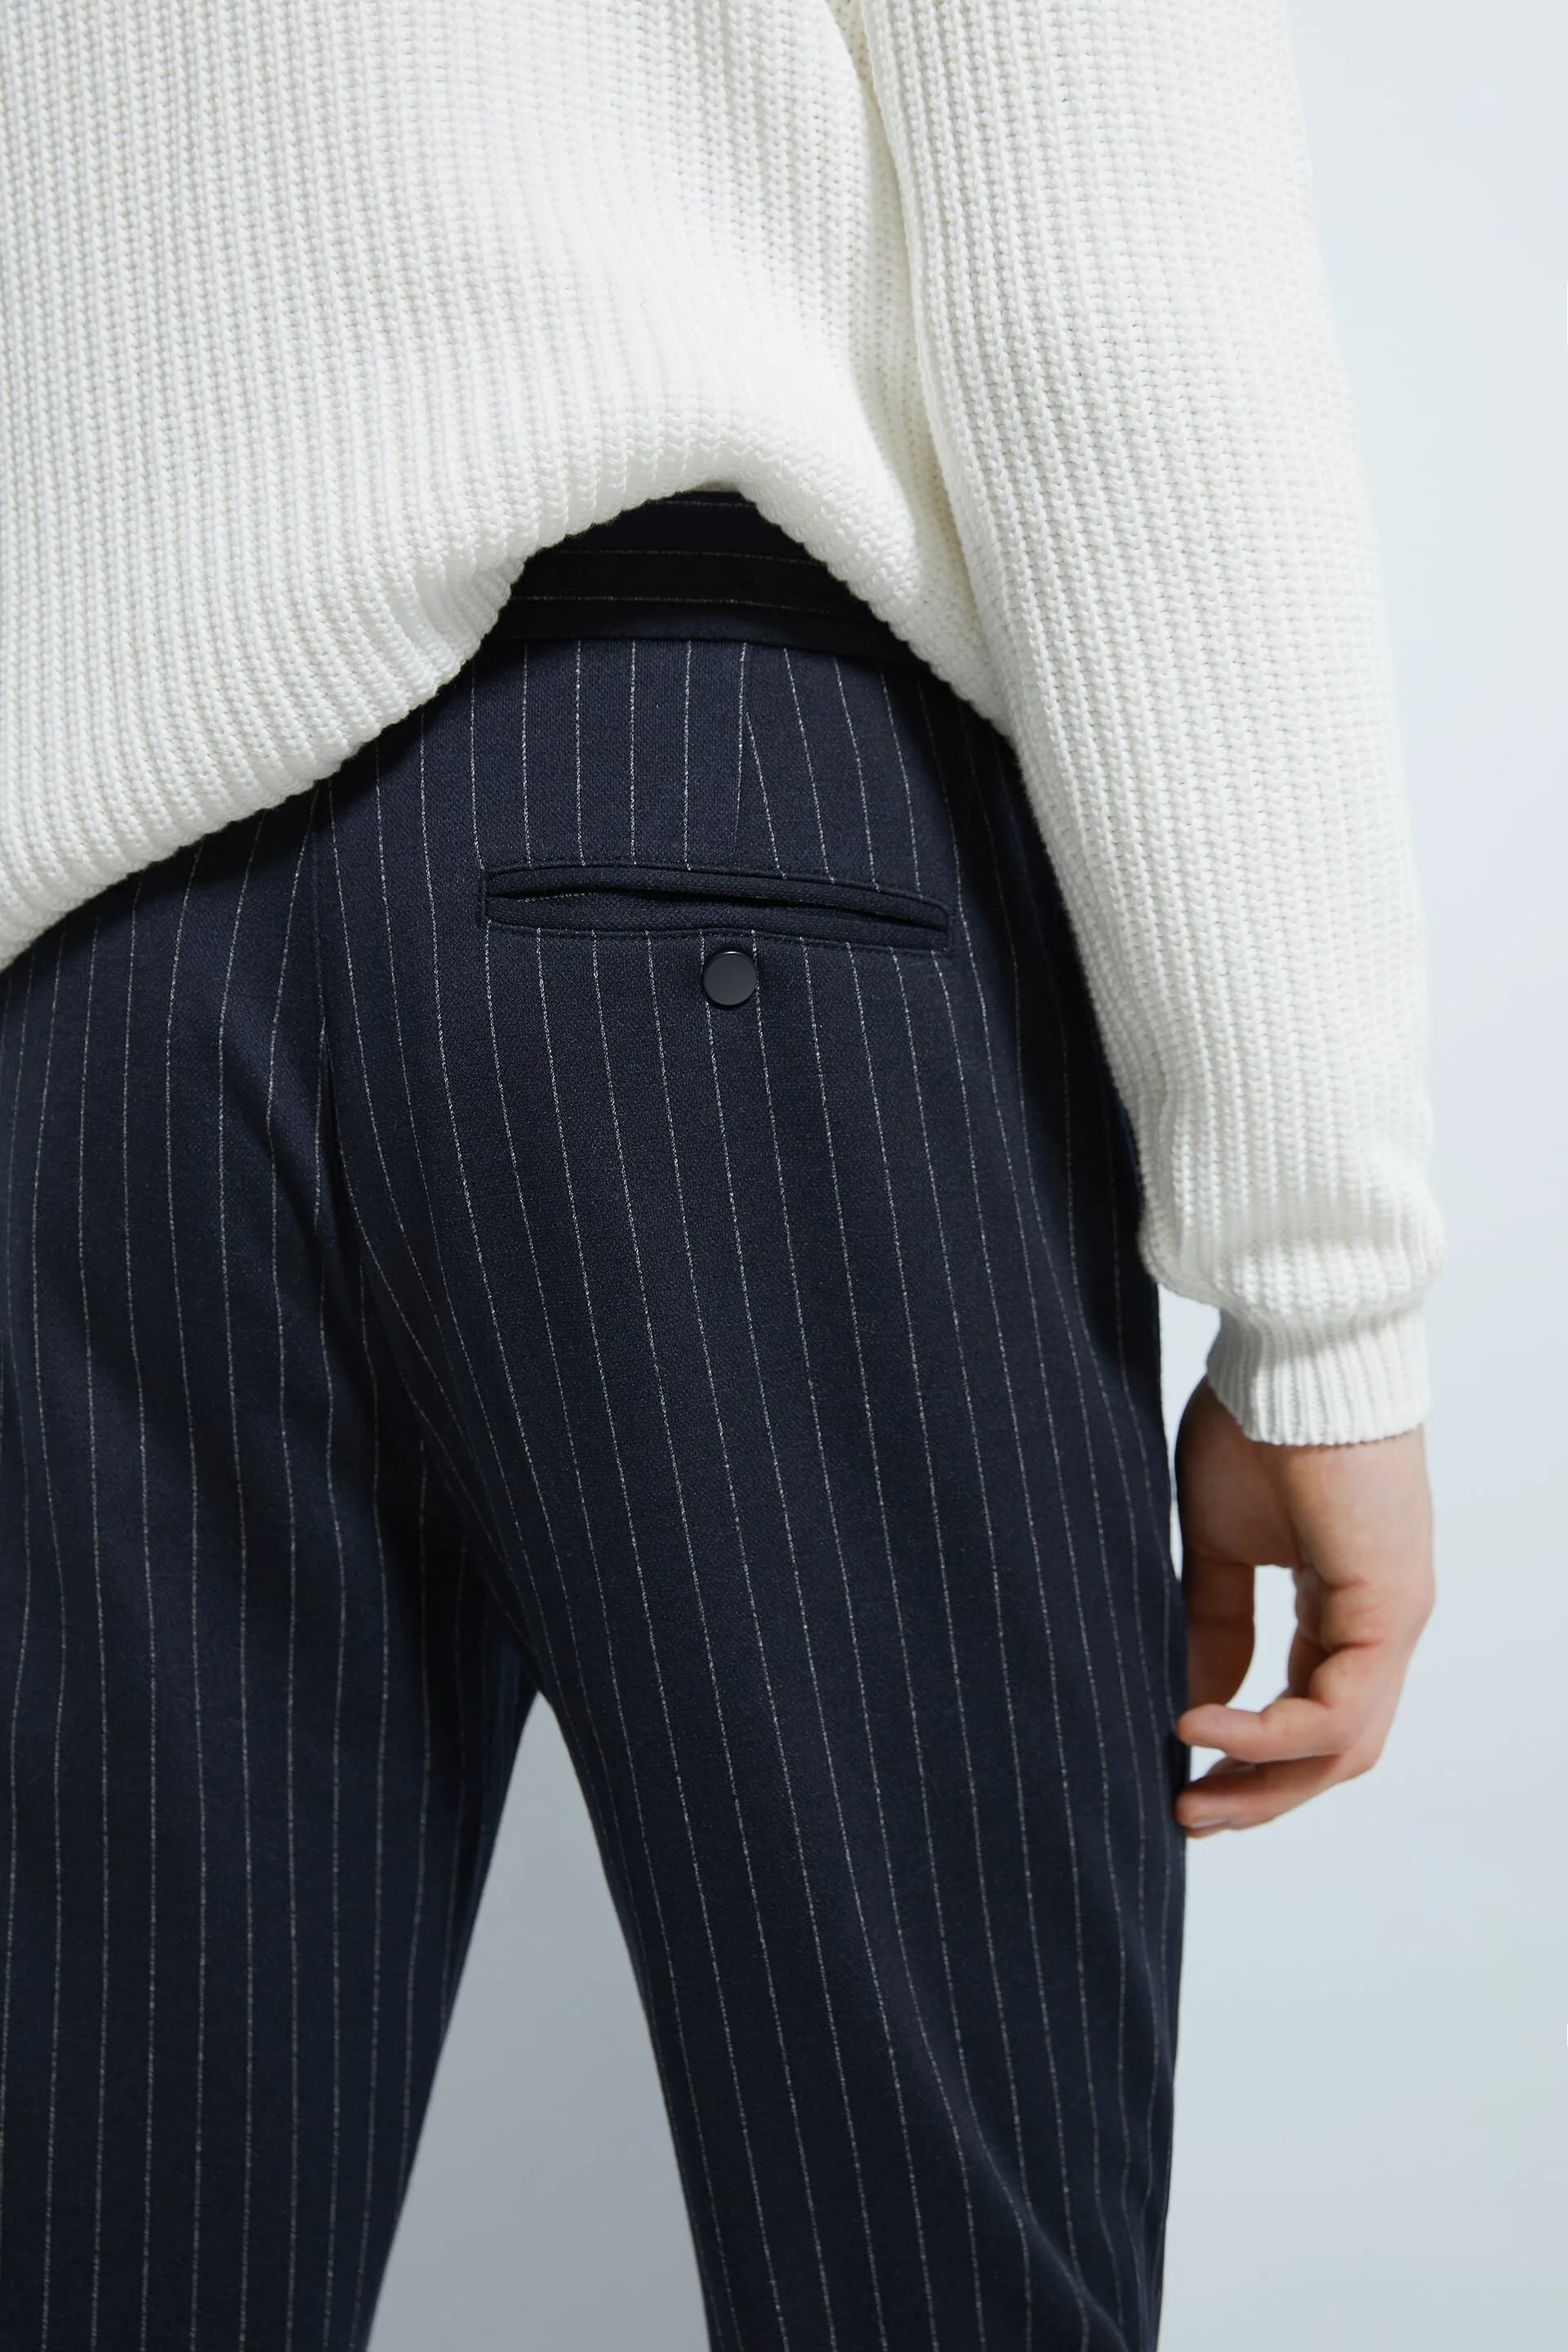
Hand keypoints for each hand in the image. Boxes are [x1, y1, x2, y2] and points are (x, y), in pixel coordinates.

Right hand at [1173, 1378, 1433, 1835]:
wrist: (1296, 1349)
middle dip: (1258, 1795)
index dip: (1249, 1757)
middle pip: (1333, 1751)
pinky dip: (1265, 1734)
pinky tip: (1196, 1727)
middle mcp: (1379, 1623)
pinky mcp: (1388, 1610)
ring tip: (1191, 1798)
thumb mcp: (1217, 1541)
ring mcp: (1392, 1620)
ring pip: (1342, 1748)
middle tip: (1187, 1817)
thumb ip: (1212, 1621)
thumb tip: (1194, 1699)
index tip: (1180, 1776)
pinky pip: (1334, 1711)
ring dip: (1264, 1785)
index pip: (1310, 1711)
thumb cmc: (1258, 1418)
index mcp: (1342, 1604)